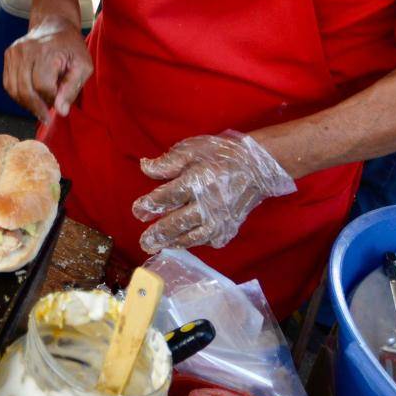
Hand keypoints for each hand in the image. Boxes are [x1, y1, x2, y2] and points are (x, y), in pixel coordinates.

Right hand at [3, 19, 92, 120]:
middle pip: (25, 90)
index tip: (59, 101)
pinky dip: (18, 95)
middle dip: (37, 107)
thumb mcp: (83, 66)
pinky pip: (8, 83)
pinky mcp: (8, 55)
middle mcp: (27, 50)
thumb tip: (61, 111)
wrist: (54, 25)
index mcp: (47, 52)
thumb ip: (72, 89)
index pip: (43, 86)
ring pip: (13, 89)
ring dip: (26, 103)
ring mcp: (14, 52)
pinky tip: (30, 96)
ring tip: (38, 107)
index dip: (52, 99)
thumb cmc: (71, 47)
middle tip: (46, 114)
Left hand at [133, 131, 296, 253]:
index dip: (149, 206)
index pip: (166, 198)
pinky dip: (195, 242)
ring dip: (173, 243)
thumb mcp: (193, 149)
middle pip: (176, 224)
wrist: (257, 168)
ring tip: (158, 246)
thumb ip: (168, 162)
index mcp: (195, 183)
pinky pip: (208, 241)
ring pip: (191, 237)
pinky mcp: (229, 229)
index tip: (137, 211)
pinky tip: (185, 241)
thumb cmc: (222, 154)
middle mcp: (206, 206)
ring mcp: (219, 221)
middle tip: (143, 242)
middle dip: (157, 234)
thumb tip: (144, 168)